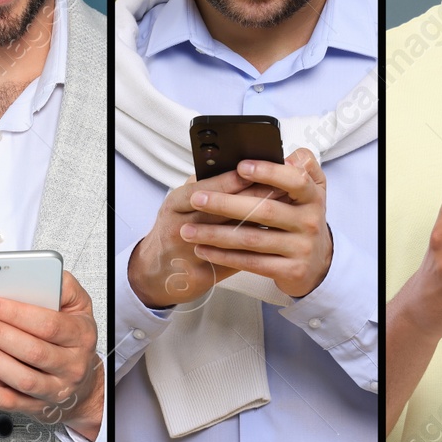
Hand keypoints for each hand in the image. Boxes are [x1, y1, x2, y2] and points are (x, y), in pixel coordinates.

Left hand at [0, 270, 103, 440]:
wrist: (79, 380)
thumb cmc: (70, 334)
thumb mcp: (76, 306)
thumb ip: (61, 286)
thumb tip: (41, 274)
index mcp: (82, 334)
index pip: (51, 324)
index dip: (19, 314)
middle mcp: (73, 364)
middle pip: (34, 351)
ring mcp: (56, 389)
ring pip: (22, 378)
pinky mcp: (38, 407)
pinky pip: (10, 402)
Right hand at [128, 169, 279, 307]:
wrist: (156, 271)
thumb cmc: (175, 228)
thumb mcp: (183, 202)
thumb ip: (209, 186)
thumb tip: (245, 167)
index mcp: (176, 203)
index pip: (208, 188)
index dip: (235, 180)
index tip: (260, 170)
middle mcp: (179, 226)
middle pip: (223, 210)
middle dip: (255, 198)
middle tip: (283, 187)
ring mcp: (189, 252)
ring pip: (231, 235)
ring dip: (260, 222)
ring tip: (286, 211)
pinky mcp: (202, 274)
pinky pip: (233, 260)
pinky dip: (255, 249)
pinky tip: (274, 239)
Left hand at [180, 148, 331, 297]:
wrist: (317, 264)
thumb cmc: (302, 218)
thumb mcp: (311, 189)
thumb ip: (300, 165)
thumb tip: (281, 153)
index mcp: (313, 196)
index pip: (295, 180)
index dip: (268, 172)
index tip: (240, 167)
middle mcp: (310, 221)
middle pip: (265, 210)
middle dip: (226, 204)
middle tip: (196, 199)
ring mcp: (302, 248)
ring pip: (252, 238)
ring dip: (216, 234)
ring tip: (189, 230)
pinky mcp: (291, 271)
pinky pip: (252, 262)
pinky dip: (224, 256)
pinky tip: (204, 250)